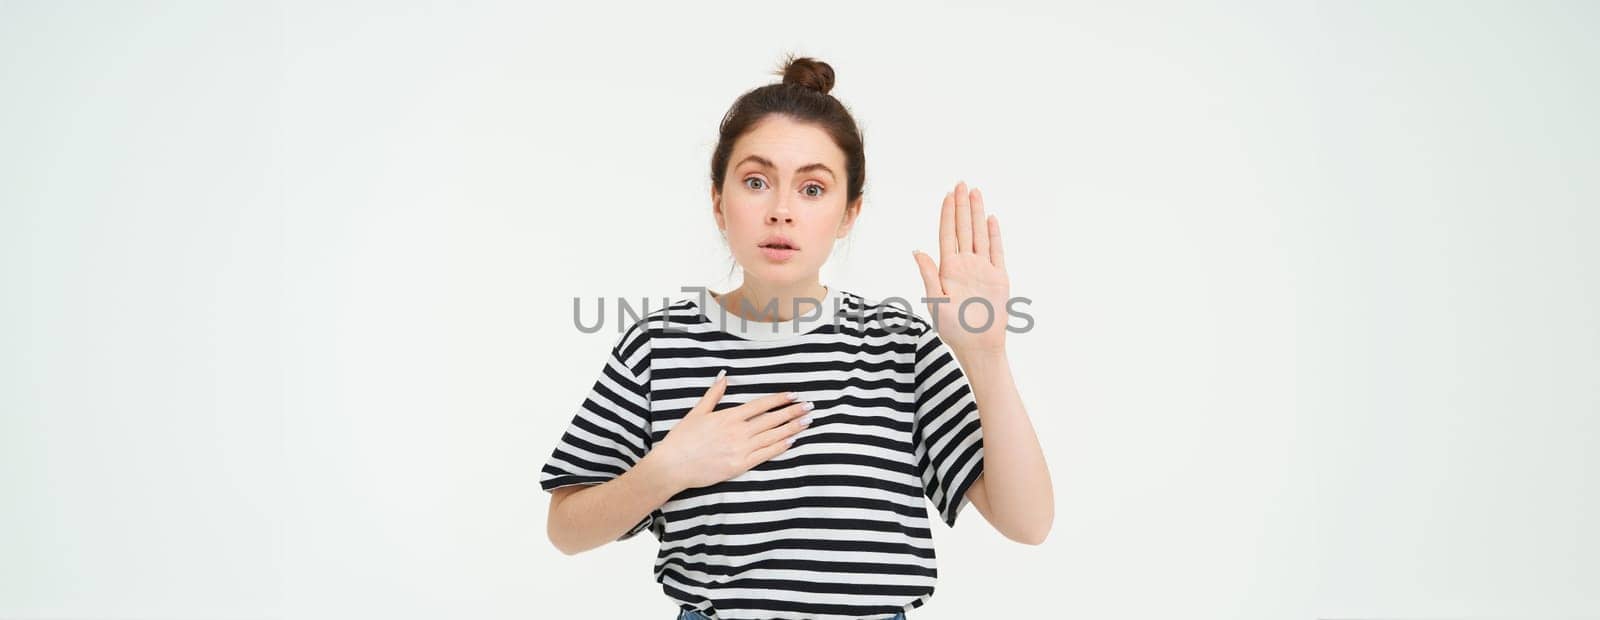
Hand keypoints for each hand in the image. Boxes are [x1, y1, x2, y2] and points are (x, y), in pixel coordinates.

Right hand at [648, 370, 814, 490]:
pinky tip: (792, 441)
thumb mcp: (697, 412)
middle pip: (772, 419)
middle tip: (809, 406)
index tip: (793, 395)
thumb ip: (714, 395)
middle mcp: (738, 432)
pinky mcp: (740, 466)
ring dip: (792, 428)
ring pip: (773, 436)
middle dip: (792, 412)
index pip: (760, 405)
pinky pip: (765, 455)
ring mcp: (741, 450)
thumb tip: (724, 377)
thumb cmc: (682, 439)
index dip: (779, 399)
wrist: (673, 466)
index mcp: (729, 416)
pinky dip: (780, 447)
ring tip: (807, 421)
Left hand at [912, 180, 1010, 357]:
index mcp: (948, 269)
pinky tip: (991, 219)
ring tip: (975, 193)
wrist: (979, 346)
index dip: (947, 214)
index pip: (947, 234)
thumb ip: (929, 275)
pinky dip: (994, 235)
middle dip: (962, 206)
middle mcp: (965, 265)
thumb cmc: (954, 329)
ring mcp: (983, 269)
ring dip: (977, 214)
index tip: (947, 195)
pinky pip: (997, 251)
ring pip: (980, 234)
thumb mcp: (936, 302)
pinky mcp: (998, 277)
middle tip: (961, 183)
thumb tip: (917, 250)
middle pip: (963, 229)